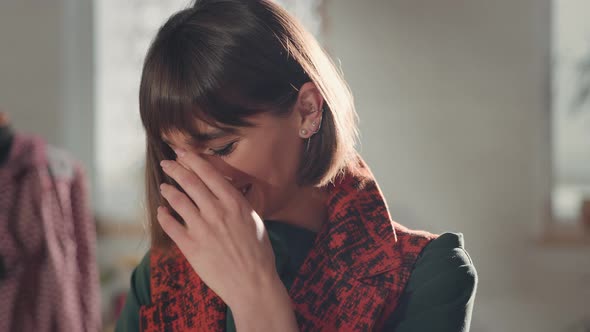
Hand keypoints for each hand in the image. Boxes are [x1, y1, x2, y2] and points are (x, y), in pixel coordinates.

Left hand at [157, 149, 287, 313]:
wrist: (253, 283)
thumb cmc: (258, 252)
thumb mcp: (254, 220)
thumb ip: (237, 203)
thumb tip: (224, 190)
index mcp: (234, 202)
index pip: (208, 172)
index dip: (192, 159)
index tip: (182, 152)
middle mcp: (216, 211)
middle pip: (189, 181)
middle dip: (174, 169)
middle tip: (166, 163)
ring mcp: (201, 228)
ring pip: (177, 200)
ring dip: (168, 190)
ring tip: (164, 187)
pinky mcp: (190, 246)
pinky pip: (170, 225)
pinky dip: (163, 216)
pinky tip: (161, 212)